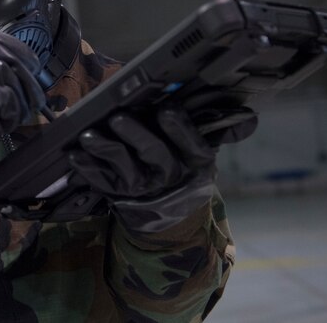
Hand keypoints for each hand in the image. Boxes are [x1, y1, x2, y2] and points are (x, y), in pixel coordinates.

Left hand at [68, 103, 256, 232]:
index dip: (180, 128)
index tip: (168, 110)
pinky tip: (75, 154)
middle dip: (136, 134)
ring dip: (105, 150)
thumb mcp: (205, 151)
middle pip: (154, 154)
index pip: (191, 144)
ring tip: (89, 135)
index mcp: (196, 162)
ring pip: (124, 168)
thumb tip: (252, 117)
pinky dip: (87, 168)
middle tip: (119, 117)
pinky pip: (102, 181)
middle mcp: (170, 175)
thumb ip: (220, 129)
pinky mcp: (119, 193)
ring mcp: (143, 187)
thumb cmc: (184, 167)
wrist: (170, 215)